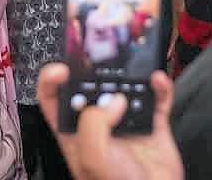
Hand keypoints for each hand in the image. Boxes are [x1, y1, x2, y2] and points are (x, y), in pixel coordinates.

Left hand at [37, 64, 183, 179]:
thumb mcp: (92, 155)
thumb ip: (93, 122)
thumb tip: (114, 100)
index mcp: (75, 134)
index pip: (53, 101)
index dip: (52, 81)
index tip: (63, 68)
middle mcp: (98, 126)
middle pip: (90, 87)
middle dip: (97, 70)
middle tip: (105, 57)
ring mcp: (125, 124)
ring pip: (125, 88)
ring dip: (132, 74)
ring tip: (135, 67)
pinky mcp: (152, 126)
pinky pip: (156, 99)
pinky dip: (159, 86)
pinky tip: (158, 80)